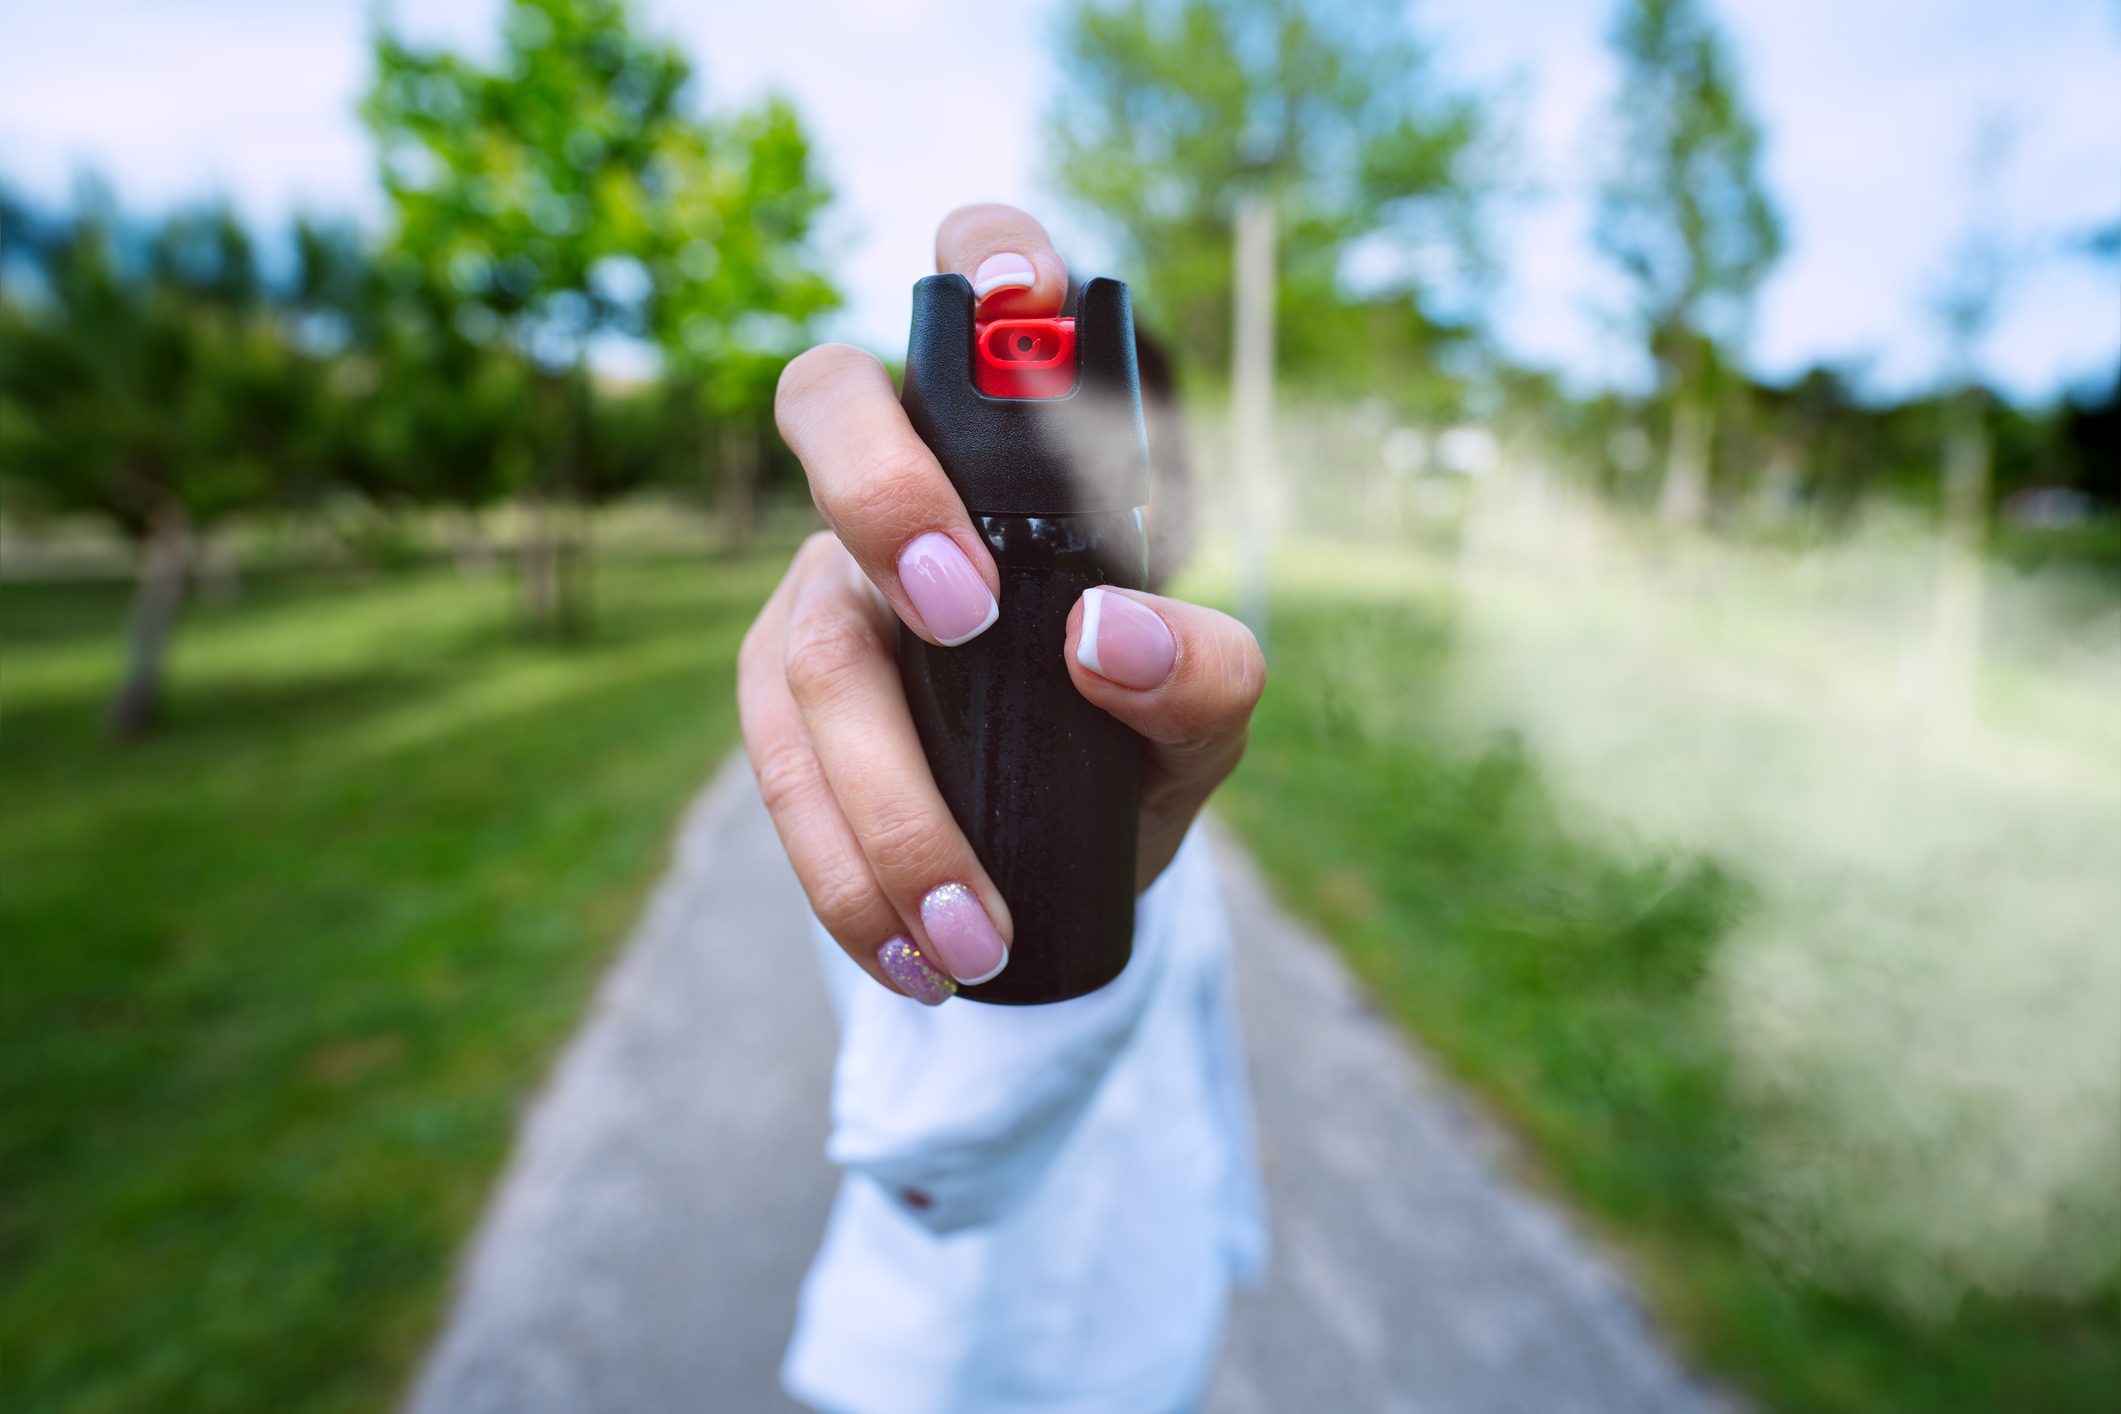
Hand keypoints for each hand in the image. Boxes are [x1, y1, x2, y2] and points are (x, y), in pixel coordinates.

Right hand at [738, 204, 1264, 1004]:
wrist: (1065, 856)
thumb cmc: (1135, 735)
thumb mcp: (1204, 719)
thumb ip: (1204, 673)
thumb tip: (1106, 640)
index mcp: (1011, 446)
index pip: (976, 283)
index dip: (988, 250)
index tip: (1027, 288)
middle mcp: (898, 485)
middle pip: (827, 405)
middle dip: (886, 494)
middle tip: (968, 614)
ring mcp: (822, 586)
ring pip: (806, 642)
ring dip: (885, 801)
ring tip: (975, 934)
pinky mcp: (779, 698)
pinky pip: (777, 771)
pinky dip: (844, 874)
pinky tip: (911, 955)